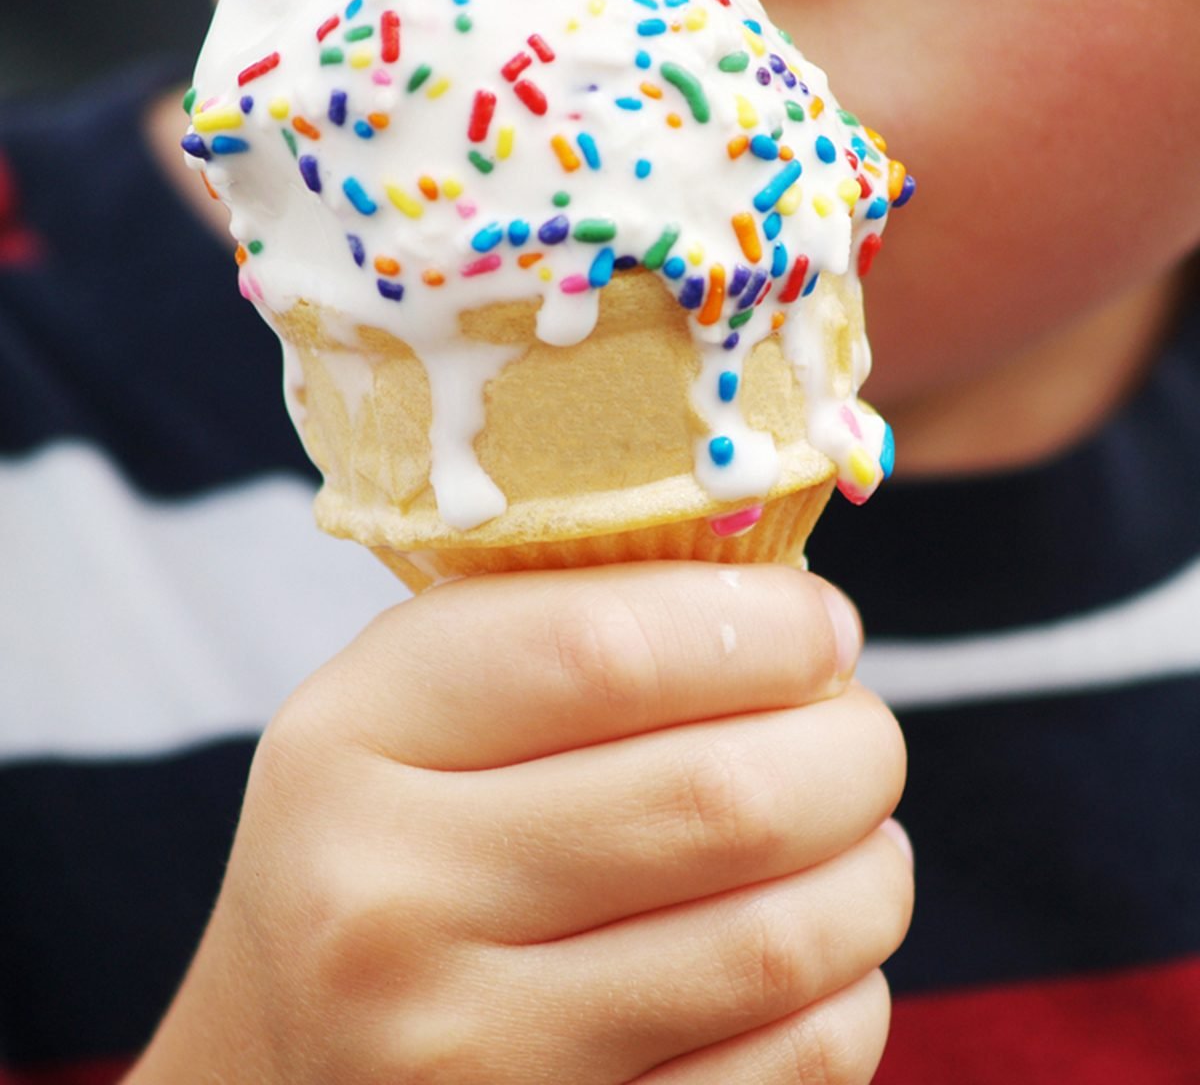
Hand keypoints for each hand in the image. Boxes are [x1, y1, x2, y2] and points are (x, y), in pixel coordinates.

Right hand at [128, 562, 910, 1083]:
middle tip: (857, 733)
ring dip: (869, 871)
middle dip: (852, 748)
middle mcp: (388, 908)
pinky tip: (812, 953)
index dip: (762, 624)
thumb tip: (792, 614)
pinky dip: (848, 992)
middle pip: (719, 797)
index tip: (824, 626)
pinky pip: (790, 1070)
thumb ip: (565, 627)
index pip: (603, 649)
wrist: (293, 1058)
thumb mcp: (415, 700)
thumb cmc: (391, 836)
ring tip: (856, 835)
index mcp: (354, 743)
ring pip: (776, 941)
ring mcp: (469, 1060)